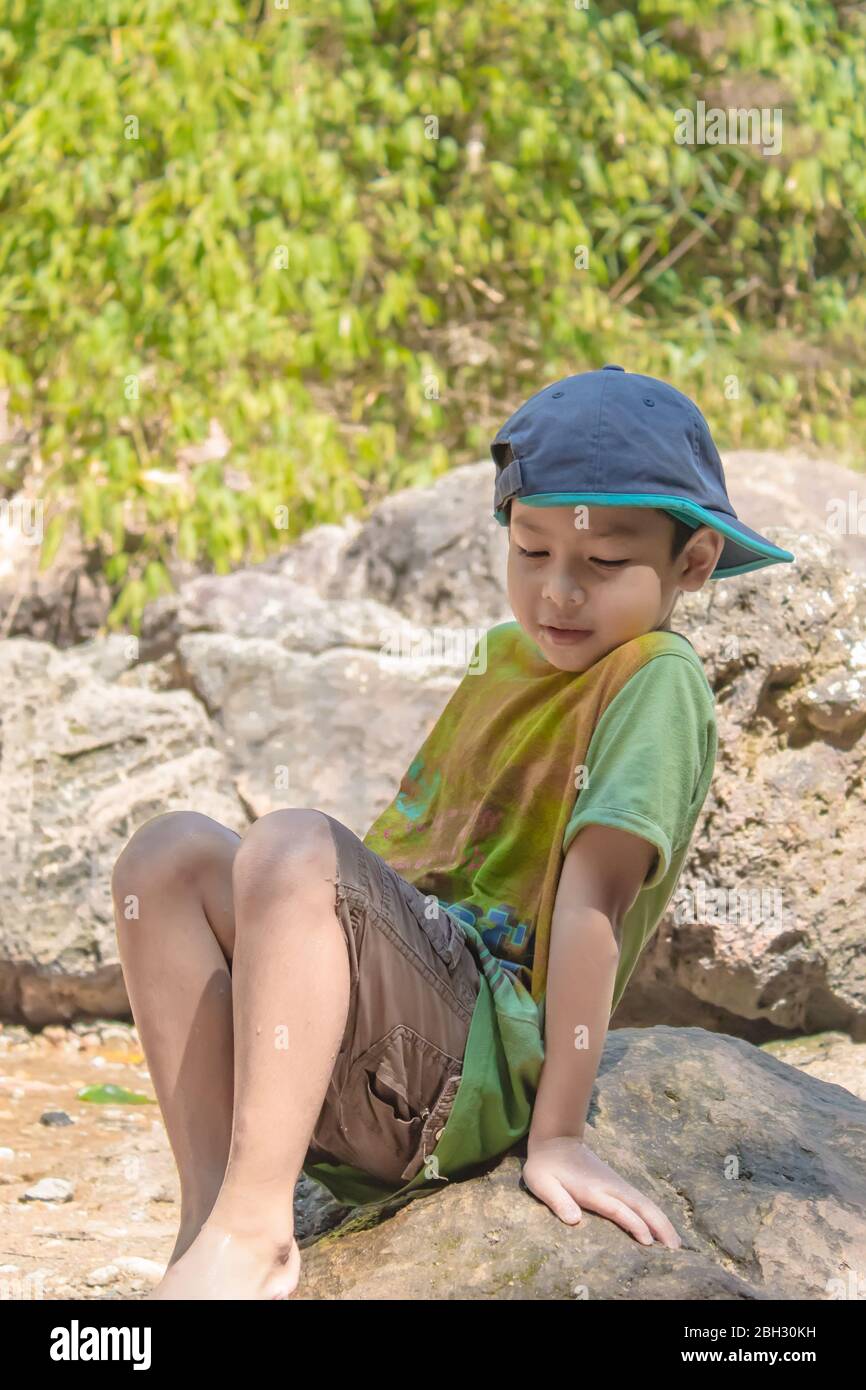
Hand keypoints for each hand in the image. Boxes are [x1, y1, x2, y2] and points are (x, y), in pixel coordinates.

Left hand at [521, 1136, 681, 1247]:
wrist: (556, 1141)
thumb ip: (557, 1200)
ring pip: (645, 1202)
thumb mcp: (541, 1182)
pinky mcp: (618, 1184)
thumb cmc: (545, 1167)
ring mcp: (616, 1184)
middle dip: (659, 1225)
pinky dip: (655, 1214)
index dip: (633, 1224)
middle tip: (675, 1249)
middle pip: (641, 1205)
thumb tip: (574, 1220)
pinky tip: (662, 1228)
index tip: (647, 1241)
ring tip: (676, 1244)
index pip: (617, 1209)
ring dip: (662, 1221)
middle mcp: (609, 1186)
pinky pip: (641, 1201)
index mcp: (591, 1189)